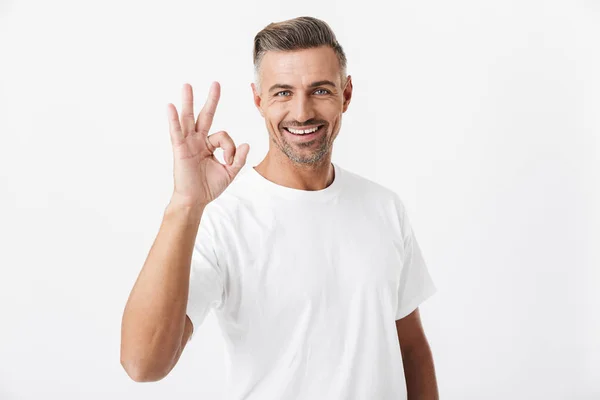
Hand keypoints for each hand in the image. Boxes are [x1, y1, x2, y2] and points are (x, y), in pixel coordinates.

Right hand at [167, 82, 249, 207]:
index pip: (224, 136)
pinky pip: (176, 132)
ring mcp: (188, 143)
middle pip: (205, 116)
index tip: (229, 161)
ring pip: (189, 119)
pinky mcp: (180, 150)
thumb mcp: (230, 172)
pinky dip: (173, 120)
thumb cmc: (209, 187)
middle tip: (216, 83)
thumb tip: (247, 144)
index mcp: (209, 145)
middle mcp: (198, 141)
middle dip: (211, 100)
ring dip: (188, 102)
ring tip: (187, 85)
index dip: (230, 147)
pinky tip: (170, 107)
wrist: (195, 200)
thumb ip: (239, 159)